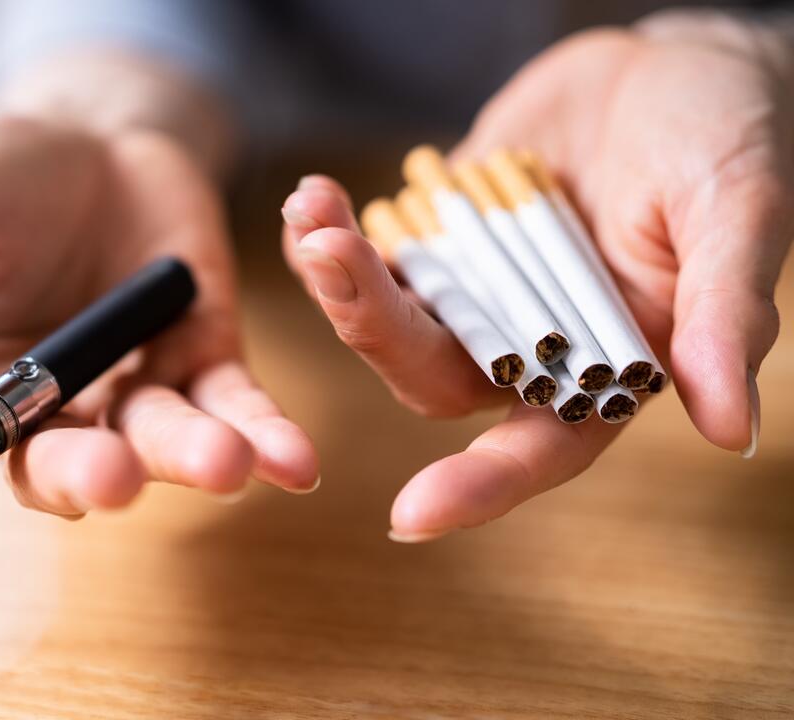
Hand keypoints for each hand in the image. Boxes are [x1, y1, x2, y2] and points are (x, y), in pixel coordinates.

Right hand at [0, 107, 317, 637]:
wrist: (97, 131)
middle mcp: (43, 410)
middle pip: (53, 470)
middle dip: (82, 479)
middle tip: (105, 477)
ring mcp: (127, 391)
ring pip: (152, 446)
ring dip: (187, 460)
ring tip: (224, 463)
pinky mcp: (201, 362)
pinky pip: (233, 411)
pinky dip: (263, 435)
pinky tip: (291, 460)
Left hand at [283, 13, 791, 540]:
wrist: (663, 64)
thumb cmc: (721, 136)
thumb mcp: (739, 209)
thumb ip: (726, 311)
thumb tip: (731, 428)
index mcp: (608, 366)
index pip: (544, 448)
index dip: (482, 485)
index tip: (409, 517)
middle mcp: (532, 345)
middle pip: (436, 375)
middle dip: (372, 325)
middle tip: (330, 257)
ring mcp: (478, 293)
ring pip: (391, 321)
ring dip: (339, 279)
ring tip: (311, 214)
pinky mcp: (440, 243)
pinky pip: (376, 261)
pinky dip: (335, 238)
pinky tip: (310, 203)